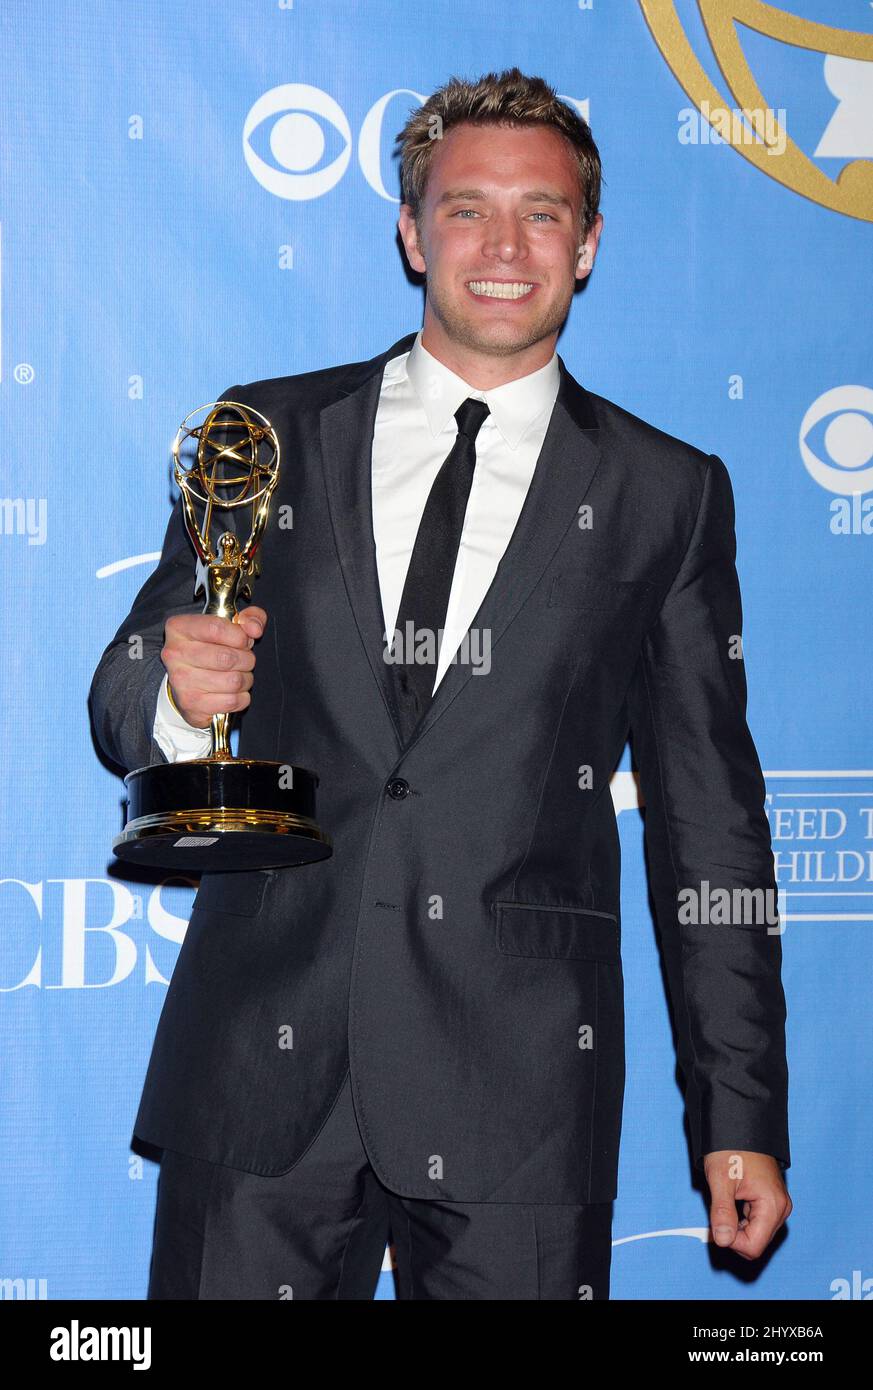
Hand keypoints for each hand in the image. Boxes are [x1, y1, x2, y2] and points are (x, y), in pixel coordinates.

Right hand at [161, 606, 266, 727]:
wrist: (189, 684)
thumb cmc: (211, 649)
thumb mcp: (229, 625)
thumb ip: (249, 618)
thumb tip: (254, 628)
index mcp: (179, 628)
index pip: (216, 628)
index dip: (240, 636)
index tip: (244, 640)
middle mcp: (175, 654)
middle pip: (227, 657)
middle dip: (246, 660)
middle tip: (244, 660)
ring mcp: (181, 681)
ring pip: (233, 681)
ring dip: (245, 679)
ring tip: (239, 675)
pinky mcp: (191, 704)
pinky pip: (232, 701)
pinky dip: (241, 697)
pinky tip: (233, 692)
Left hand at [703, 1150, 791, 1259]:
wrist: (740, 1126)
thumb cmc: (731, 1148)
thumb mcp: (721, 1180)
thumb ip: (722, 1213)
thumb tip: (723, 1241)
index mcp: (773, 1205)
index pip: (753, 1247)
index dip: (731, 1240)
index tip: (716, 1222)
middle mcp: (781, 1209)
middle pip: (755, 1242)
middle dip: (733, 1233)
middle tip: (718, 1208)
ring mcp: (778, 1205)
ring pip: (755, 1234)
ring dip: (736, 1226)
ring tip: (725, 1200)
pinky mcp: (771, 1201)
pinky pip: (756, 1222)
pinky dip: (741, 1219)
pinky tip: (732, 1200)